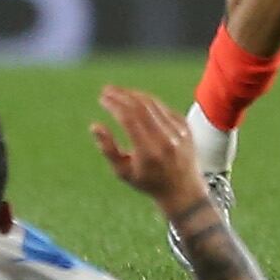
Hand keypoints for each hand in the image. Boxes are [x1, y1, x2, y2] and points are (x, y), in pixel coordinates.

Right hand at [92, 85, 202, 212]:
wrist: (182, 189)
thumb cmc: (147, 181)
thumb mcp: (123, 172)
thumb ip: (108, 149)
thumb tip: (94, 126)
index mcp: (148, 152)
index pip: (129, 119)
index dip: (114, 105)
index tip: (102, 98)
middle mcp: (166, 140)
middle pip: (141, 107)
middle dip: (122, 95)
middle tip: (107, 90)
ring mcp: (178, 132)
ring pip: (153, 104)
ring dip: (134, 94)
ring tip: (119, 92)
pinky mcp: (185, 126)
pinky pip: (163, 108)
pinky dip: (148, 102)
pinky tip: (135, 100)